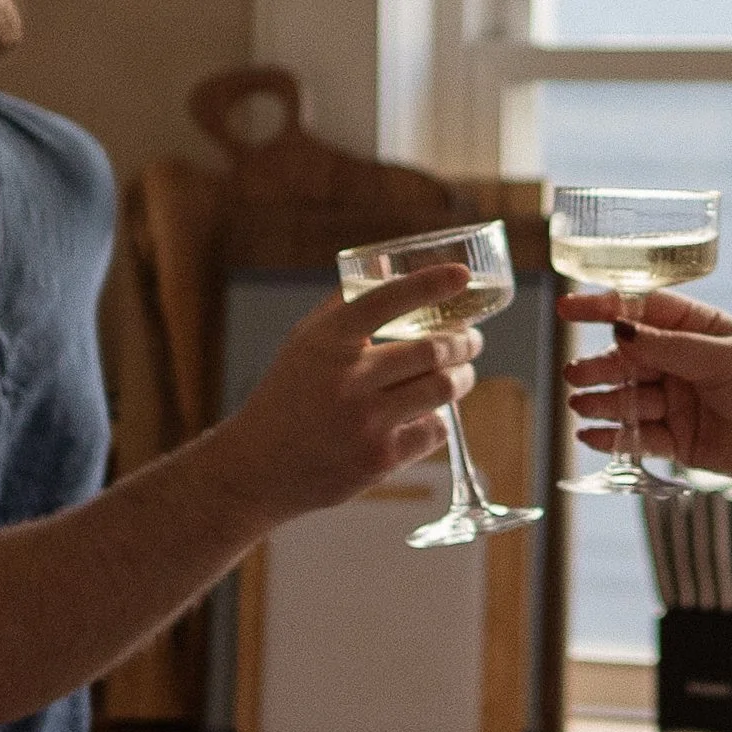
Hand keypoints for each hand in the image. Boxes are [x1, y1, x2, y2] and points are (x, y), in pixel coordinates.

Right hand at [219, 263, 480, 521]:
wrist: (258, 466)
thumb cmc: (288, 396)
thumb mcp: (305, 343)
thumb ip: (345, 306)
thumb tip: (389, 265)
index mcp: (327, 341)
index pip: (385, 300)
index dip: (429, 284)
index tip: (461, 275)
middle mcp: (347, 379)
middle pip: (431, 349)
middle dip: (464, 342)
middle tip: (472, 340)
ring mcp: (365, 421)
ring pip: (441, 388)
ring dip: (462, 378)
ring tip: (462, 374)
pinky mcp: (380, 459)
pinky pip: (434, 429)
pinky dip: (439, 419)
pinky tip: (431, 414)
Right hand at [558, 290, 731, 494]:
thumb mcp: (725, 356)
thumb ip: (671, 347)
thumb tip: (621, 329)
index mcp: (698, 329)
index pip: (642, 312)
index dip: (605, 309)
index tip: (568, 309)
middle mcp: (683, 364)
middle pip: (630, 360)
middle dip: (601, 365)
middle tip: (576, 374)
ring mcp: (680, 403)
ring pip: (630, 399)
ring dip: (604, 401)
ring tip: (581, 403)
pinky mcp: (680, 441)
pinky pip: (640, 437)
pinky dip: (615, 437)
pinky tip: (591, 434)